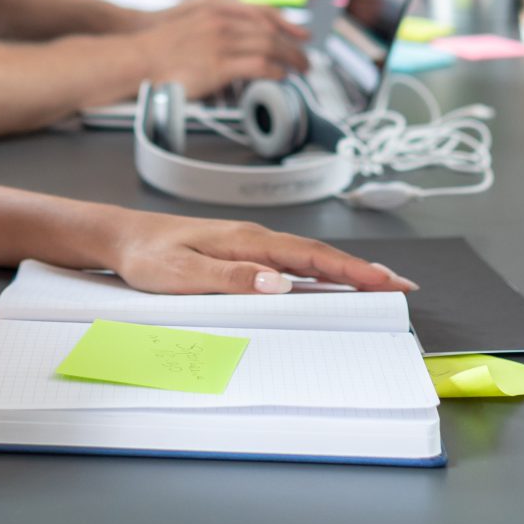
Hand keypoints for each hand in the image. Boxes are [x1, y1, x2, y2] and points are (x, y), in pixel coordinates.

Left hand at [98, 213, 417, 295]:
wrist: (122, 236)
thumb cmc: (148, 256)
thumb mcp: (181, 274)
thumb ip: (229, 278)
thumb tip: (279, 283)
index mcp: (248, 241)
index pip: (312, 258)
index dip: (352, 272)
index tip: (387, 282)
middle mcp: (255, 238)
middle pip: (320, 256)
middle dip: (362, 272)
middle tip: (401, 287)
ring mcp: (249, 243)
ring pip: (308, 258)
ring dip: (344, 272)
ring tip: (377, 285)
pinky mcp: (240, 251)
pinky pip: (290, 261)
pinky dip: (317, 271)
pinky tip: (325, 282)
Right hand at [132, 0, 306, 95]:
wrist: (137, 56)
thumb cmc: (160, 42)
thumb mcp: (191, 17)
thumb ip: (216, 20)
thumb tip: (240, 32)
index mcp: (215, 7)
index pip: (261, 11)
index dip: (285, 23)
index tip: (300, 32)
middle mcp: (221, 21)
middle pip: (269, 30)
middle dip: (293, 45)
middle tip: (304, 58)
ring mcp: (220, 42)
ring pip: (269, 47)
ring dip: (289, 59)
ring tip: (299, 69)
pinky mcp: (219, 65)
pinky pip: (258, 66)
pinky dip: (274, 71)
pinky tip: (279, 76)